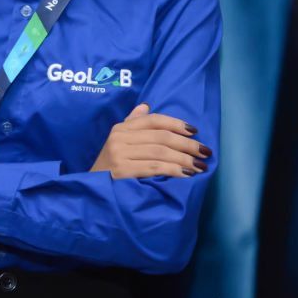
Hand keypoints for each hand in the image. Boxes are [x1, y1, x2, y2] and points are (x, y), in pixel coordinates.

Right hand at [90, 103, 210, 178]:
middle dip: (187, 144)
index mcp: (121, 128)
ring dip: (184, 159)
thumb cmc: (110, 168)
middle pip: (161, 137)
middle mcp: (119, 138)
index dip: (176, 124)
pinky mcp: (122, 171)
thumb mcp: (118, 143)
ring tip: (200, 166)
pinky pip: (155, 168)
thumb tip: (146, 106)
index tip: (195, 132)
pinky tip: (186, 174)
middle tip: (205, 152)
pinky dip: (173, 170)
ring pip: (160, 152)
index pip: (154, 120)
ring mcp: (119, 154)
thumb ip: (132, 124)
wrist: (92, 191)